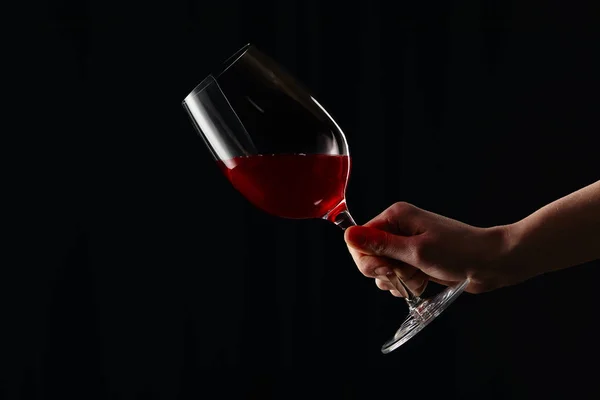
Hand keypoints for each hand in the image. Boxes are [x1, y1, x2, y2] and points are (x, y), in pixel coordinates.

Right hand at [344, 202, 519, 296]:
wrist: (491, 263)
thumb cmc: (459, 251)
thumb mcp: (416, 251)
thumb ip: (380, 245)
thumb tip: (348, 235)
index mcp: (395, 216)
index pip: (360, 239)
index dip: (368, 260)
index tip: (387, 270)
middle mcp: (397, 227)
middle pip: (368, 256)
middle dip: (385, 272)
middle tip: (404, 273)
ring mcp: (406, 244)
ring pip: (382, 271)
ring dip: (398, 281)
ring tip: (419, 277)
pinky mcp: (414, 259)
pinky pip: (397, 277)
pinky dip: (407, 284)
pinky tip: (423, 282)